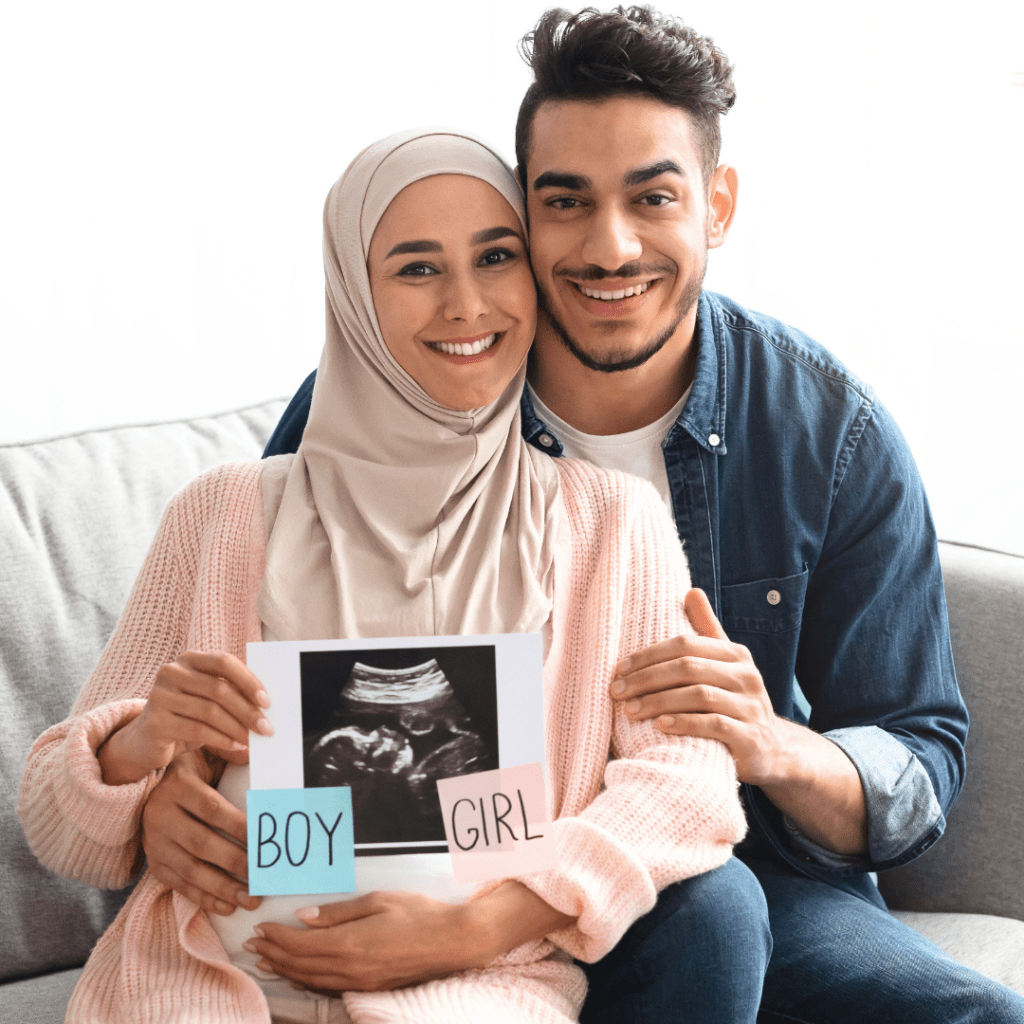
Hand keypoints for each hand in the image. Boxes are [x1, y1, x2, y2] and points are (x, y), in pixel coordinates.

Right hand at [99, 651, 272, 784]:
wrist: (146, 742)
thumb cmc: (186, 717)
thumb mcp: (208, 701)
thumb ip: (231, 694)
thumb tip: (266, 707)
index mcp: (188, 660)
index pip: (224, 662)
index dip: (248, 680)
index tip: (267, 701)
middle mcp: (171, 672)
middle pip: (219, 689)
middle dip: (247, 711)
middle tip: (266, 728)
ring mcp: (160, 696)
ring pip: (210, 711)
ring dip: (237, 728)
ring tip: (252, 740)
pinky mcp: (156, 721)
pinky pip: (198, 730)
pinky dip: (222, 739)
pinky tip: (236, 747)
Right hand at [141, 750, 261, 914]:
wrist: (148, 787)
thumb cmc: (191, 771)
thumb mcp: (204, 754)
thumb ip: (228, 753)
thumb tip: (254, 749)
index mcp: (178, 787)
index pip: (212, 810)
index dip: (239, 826)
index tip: (265, 840)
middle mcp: (160, 815)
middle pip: (202, 844)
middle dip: (236, 863)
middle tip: (263, 876)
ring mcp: (154, 843)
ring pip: (191, 869)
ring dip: (223, 888)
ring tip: (251, 899)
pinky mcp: (153, 863)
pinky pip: (179, 884)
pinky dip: (204, 898)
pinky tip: (227, 906)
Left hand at [245, 891, 493, 993]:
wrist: (452, 940)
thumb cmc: (418, 913)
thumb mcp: (377, 901)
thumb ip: (337, 912)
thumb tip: (303, 917)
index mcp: (350, 943)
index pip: (301, 943)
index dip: (276, 936)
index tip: (260, 927)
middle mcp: (349, 968)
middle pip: (300, 965)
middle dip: (274, 954)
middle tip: (253, 944)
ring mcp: (359, 982)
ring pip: (311, 979)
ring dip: (285, 969)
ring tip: (267, 960)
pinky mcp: (369, 987)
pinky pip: (327, 986)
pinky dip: (307, 980)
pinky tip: (299, 974)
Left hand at [610, 588, 784, 785]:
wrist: (772, 749)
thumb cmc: (735, 701)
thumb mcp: (725, 665)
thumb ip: (707, 630)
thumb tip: (691, 591)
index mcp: (736, 655)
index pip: (686, 644)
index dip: (649, 655)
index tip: (619, 669)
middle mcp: (747, 676)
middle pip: (688, 668)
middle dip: (646, 679)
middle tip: (617, 691)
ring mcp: (751, 707)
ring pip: (699, 695)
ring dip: (658, 702)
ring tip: (630, 711)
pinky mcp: (751, 737)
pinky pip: (714, 725)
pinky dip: (684, 723)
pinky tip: (660, 726)